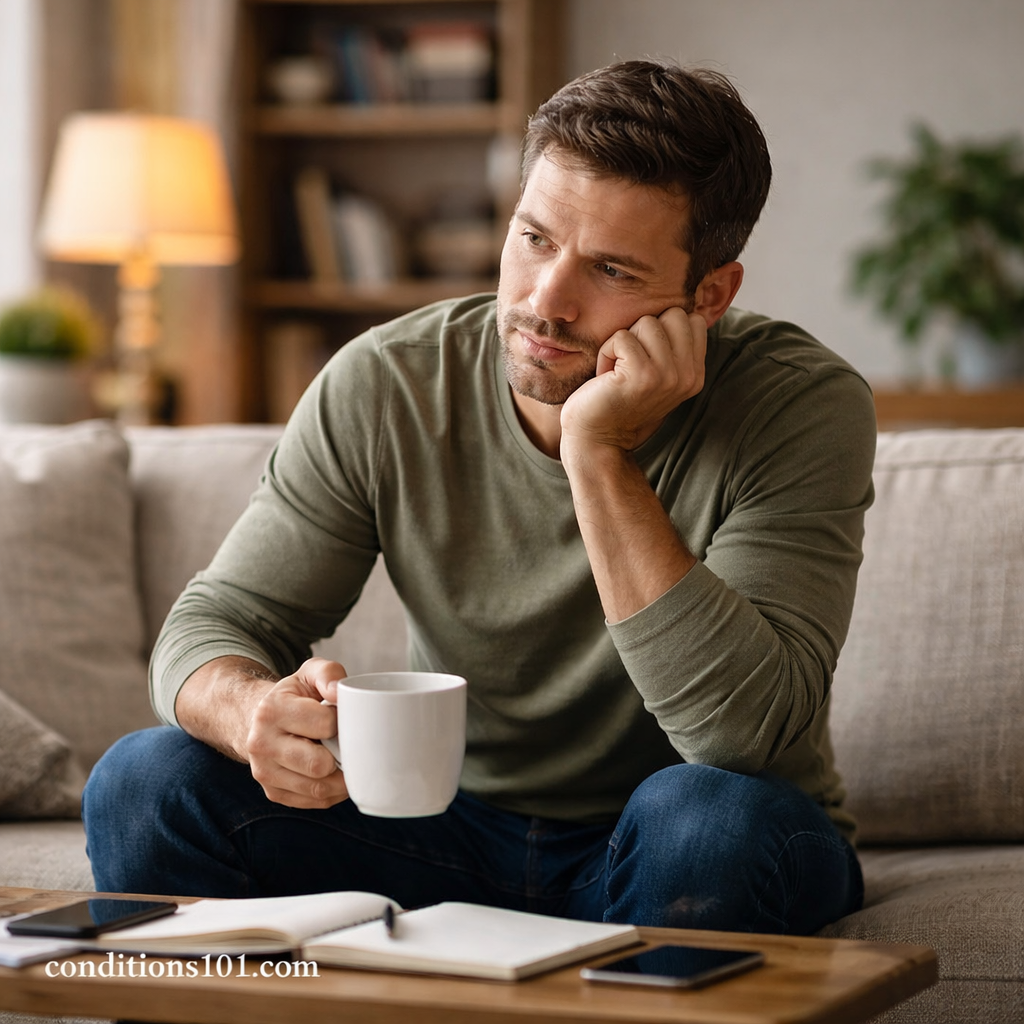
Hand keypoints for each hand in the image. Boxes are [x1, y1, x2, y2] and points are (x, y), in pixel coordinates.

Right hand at [245, 657, 350, 808]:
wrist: (257, 720)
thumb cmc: (292, 696)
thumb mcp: (308, 673)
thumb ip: (328, 673)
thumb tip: (339, 692)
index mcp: (271, 711)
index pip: (325, 724)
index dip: (342, 721)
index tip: (340, 717)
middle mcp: (262, 744)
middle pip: (319, 765)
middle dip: (341, 754)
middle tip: (346, 742)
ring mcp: (265, 772)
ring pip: (318, 789)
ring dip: (341, 778)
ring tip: (345, 758)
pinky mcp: (273, 792)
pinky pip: (315, 802)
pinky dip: (333, 792)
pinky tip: (335, 774)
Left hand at [560, 307, 706, 452]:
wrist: (597, 439)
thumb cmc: (619, 402)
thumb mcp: (657, 375)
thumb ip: (673, 347)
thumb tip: (681, 307)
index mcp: (695, 374)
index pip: (690, 320)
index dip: (661, 330)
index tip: (645, 360)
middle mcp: (687, 376)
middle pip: (673, 314)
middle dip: (644, 332)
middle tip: (630, 363)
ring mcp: (668, 376)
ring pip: (647, 322)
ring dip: (622, 343)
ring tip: (617, 372)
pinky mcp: (642, 376)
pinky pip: (622, 337)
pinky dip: (606, 353)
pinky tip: (606, 378)